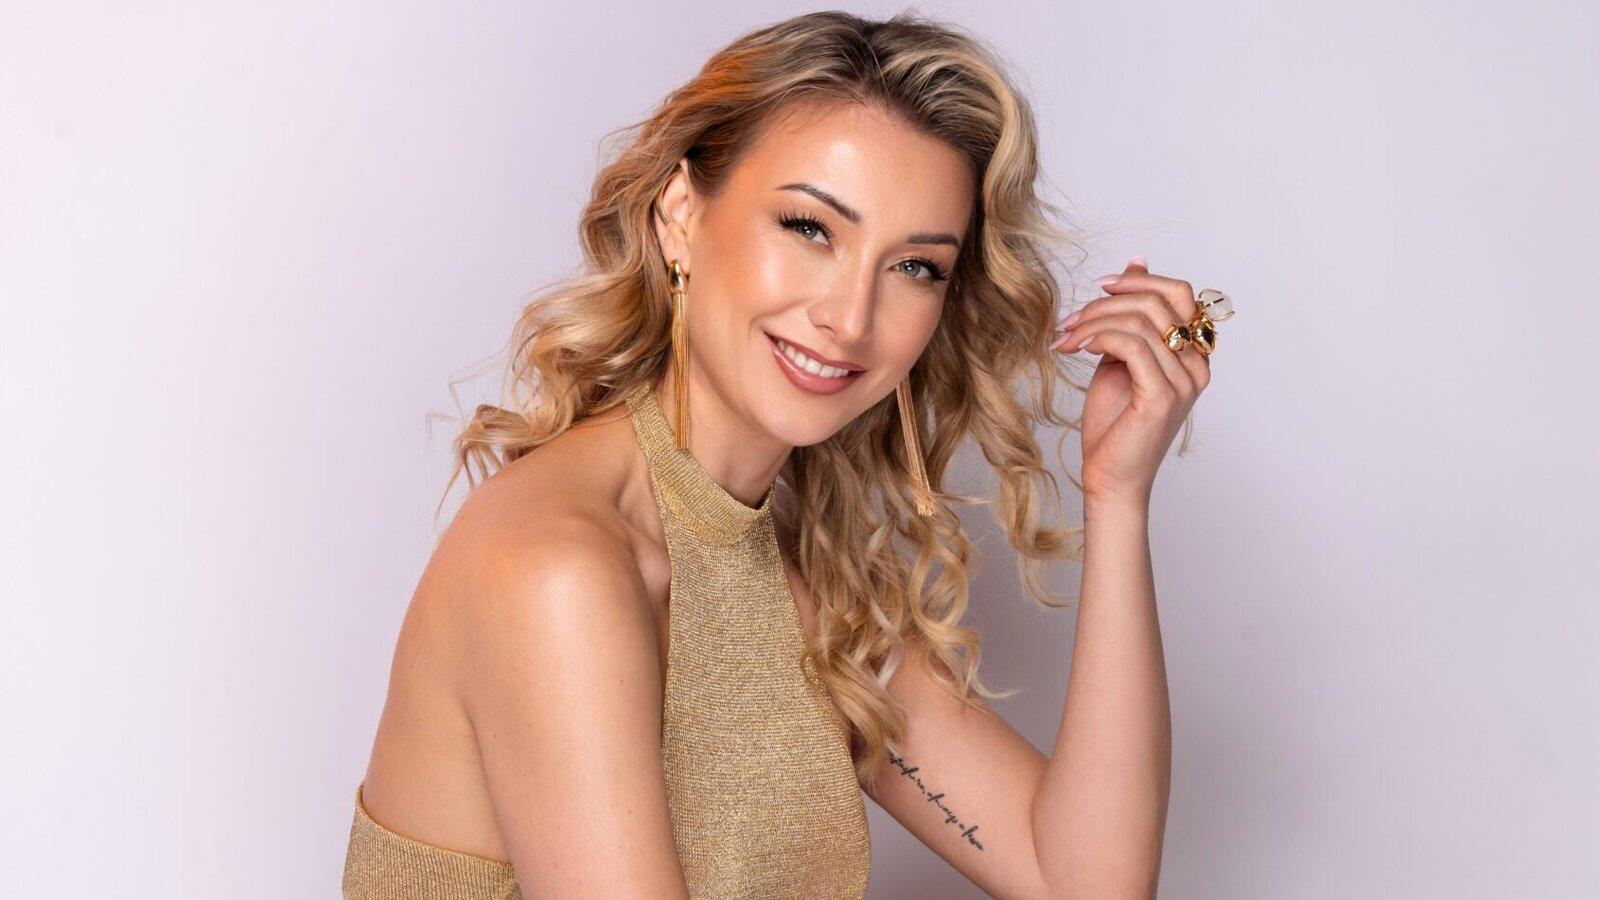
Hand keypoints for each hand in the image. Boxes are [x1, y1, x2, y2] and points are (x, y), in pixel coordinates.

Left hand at [1050, 255, 1212, 506]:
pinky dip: (1100, 338)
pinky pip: (1133, 346)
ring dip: (1093, 322)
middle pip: (1160, 301)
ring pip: (1141, 322)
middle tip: (1072, 318)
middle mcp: (1197, 366)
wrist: (1109, 478)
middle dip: (1109, 301)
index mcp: (1193, 355)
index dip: (1140, 281)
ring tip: (1064, 337)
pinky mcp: (1162, 397)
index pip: (1180, 293)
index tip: (1100, 286)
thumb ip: (1131, 317)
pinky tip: (1077, 348)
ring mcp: (1184, 382)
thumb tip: (1137, 261)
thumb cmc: (1113, 424)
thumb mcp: (1119, 358)